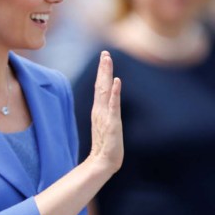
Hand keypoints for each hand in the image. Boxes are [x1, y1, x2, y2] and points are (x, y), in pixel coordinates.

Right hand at [87, 51, 122, 173]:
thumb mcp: (106, 127)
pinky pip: (113, 105)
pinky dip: (114, 92)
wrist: (103, 162)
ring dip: (106, 74)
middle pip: (100, 84)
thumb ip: (105, 117)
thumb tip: (106, 111)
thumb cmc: (106, 147)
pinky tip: (116, 82)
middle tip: (105, 53)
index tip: (104, 57)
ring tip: (107, 60)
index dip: (102, 72)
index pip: (99, 87)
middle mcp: (100, 110)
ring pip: (104, 90)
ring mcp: (105, 115)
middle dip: (103, 68)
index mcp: (99, 110)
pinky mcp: (112, 122)